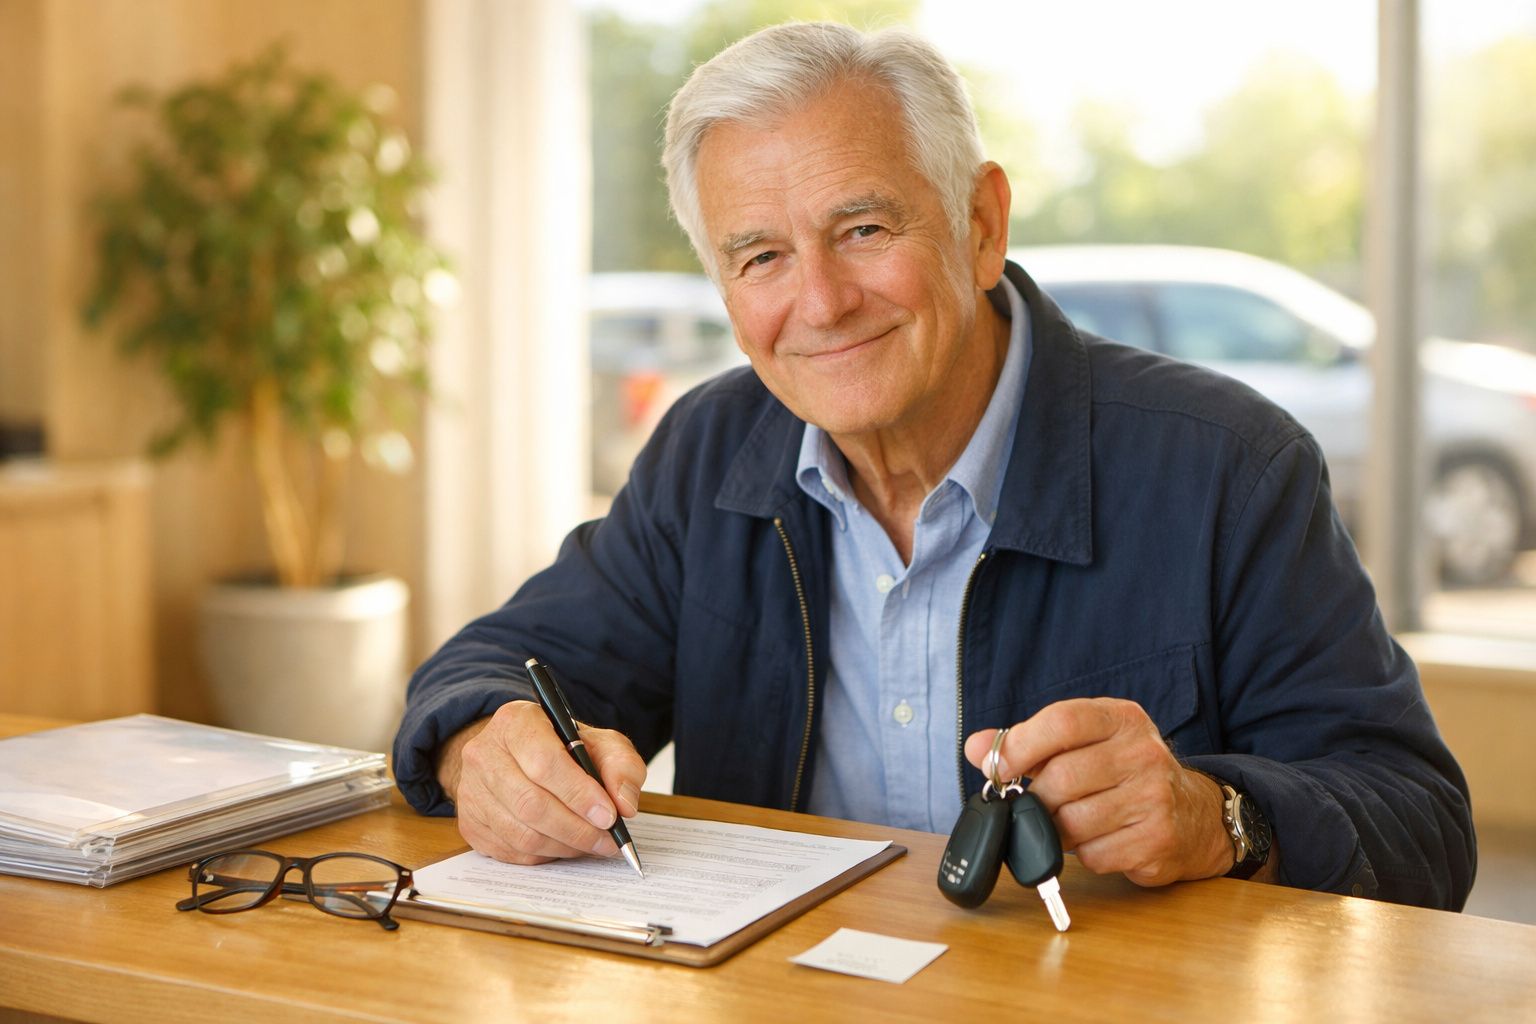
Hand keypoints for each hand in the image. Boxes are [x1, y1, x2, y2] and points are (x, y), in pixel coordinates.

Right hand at [434, 701, 646, 864]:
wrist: (519, 756)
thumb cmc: (562, 748)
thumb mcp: (599, 743)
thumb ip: (621, 766)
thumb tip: (624, 804)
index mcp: (516, 721)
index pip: (544, 762)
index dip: (579, 794)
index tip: (609, 815)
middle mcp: (484, 753)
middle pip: (530, 803)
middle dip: (576, 829)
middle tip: (607, 839)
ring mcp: (471, 790)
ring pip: (521, 834)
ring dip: (564, 846)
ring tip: (592, 844)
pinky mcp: (469, 823)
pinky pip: (511, 851)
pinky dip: (545, 855)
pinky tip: (565, 845)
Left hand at [964, 697, 1231, 886]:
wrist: (1192, 814)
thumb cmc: (1122, 774)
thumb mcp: (1084, 743)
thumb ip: (1029, 742)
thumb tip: (977, 748)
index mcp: (1121, 718)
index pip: (1062, 722)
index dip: (1020, 746)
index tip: (995, 768)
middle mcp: (1143, 753)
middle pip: (1061, 778)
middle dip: (1037, 799)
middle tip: (1037, 804)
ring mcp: (1155, 798)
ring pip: (1072, 822)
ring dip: (1058, 830)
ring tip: (1071, 821)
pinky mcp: (1157, 840)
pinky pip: (1093, 854)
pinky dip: (1085, 854)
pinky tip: (1101, 839)